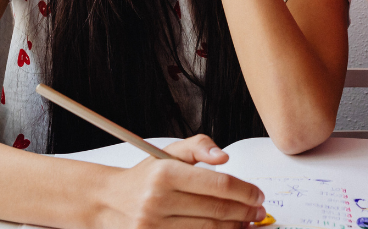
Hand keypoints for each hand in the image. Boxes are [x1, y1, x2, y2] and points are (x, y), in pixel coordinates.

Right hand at [94, 134, 265, 228]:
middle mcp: (157, 200)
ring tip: (247, 223)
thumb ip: (199, 146)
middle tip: (259, 211)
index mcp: (165, 173)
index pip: (217, 185)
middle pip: (216, 211)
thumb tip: (223, 156)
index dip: (245, 191)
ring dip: (234, 228)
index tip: (257, 195)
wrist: (108, 202)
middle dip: (245, 212)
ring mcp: (153, 226)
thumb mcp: (168, 153)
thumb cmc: (144, 178)